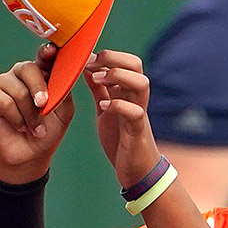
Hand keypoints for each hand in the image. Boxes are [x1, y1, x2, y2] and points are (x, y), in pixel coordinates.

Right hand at [0, 47, 72, 185]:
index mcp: (40, 73)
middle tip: (44, 106)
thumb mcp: (63, 110)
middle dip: (39, 90)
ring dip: (30, 115)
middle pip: (29, 69)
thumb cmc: (48, 130)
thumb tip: (62, 74)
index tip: (53, 50)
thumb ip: (63, 90)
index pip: (43, 57)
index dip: (47, 52)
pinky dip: (17, 119)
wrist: (31, 154)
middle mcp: (20, 74)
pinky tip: (20, 127)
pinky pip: (5, 102)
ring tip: (35, 128)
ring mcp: (4, 83)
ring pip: (19, 91)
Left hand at [84, 49, 162, 191]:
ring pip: (141, 83)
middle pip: (136, 65)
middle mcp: (136, 99)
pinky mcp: (137, 132)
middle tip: (92, 64)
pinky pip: (135, 113)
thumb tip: (89, 68)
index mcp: (128, 92)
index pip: (127, 61)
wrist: (137, 172)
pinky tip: (103, 107)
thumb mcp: (106, 109)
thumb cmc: (122, 140)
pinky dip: (119, 106)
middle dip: (114, 59)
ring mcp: (139, 114)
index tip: (86, 59)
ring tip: (98, 80)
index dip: (108, 55)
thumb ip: (101, 90)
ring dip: (119, 77)